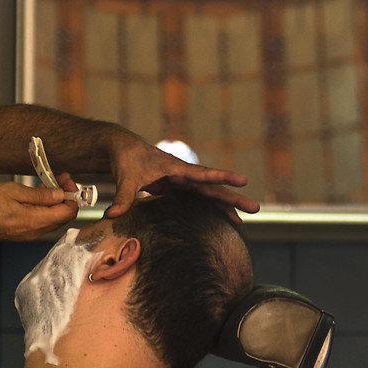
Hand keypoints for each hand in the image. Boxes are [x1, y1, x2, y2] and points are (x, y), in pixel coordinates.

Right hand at [0, 179, 78, 243]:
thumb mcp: (15, 192)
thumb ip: (41, 195)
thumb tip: (59, 195)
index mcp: (36, 221)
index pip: (68, 212)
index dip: (72, 195)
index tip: (67, 181)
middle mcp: (35, 231)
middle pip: (62, 216)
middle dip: (65, 197)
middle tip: (60, 179)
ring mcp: (28, 233)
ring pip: (52, 218)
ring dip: (54, 201)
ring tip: (48, 183)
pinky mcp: (21, 232)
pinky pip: (40, 220)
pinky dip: (44, 207)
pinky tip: (36, 194)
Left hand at [106, 137, 258, 218]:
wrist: (123, 149)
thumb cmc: (126, 159)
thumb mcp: (125, 177)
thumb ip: (123, 197)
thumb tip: (113, 216)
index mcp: (175, 167)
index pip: (202, 174)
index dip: (221, 178)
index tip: (241, 180)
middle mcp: (183, 174)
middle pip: (212, 187)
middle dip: (232, 198)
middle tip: (255, 208)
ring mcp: (182, 181)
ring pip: (208, 194)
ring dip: (225, 205)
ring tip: (244, 218)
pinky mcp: (178, 188)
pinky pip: (198, 200)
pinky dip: (211, 208)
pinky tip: (224, 218)